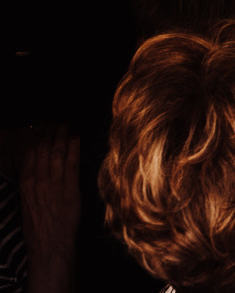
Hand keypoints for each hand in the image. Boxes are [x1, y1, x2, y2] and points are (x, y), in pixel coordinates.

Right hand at [20, 124, 79, 292]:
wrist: (50, 245)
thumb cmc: (40, 227)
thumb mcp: (28, 203)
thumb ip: (33, 185)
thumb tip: (39, 170)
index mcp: (26, 184)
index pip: (32, 154)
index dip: (39, 138)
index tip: (45, 128)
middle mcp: (38, 181)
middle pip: (45, 149)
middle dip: (51, 132)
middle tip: (59, 121)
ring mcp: (54, 184)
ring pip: (57, 152)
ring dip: (62, 135)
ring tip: (67, 124)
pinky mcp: (70, 189)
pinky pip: (72, 163)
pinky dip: (74, 147)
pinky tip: (76, 137)